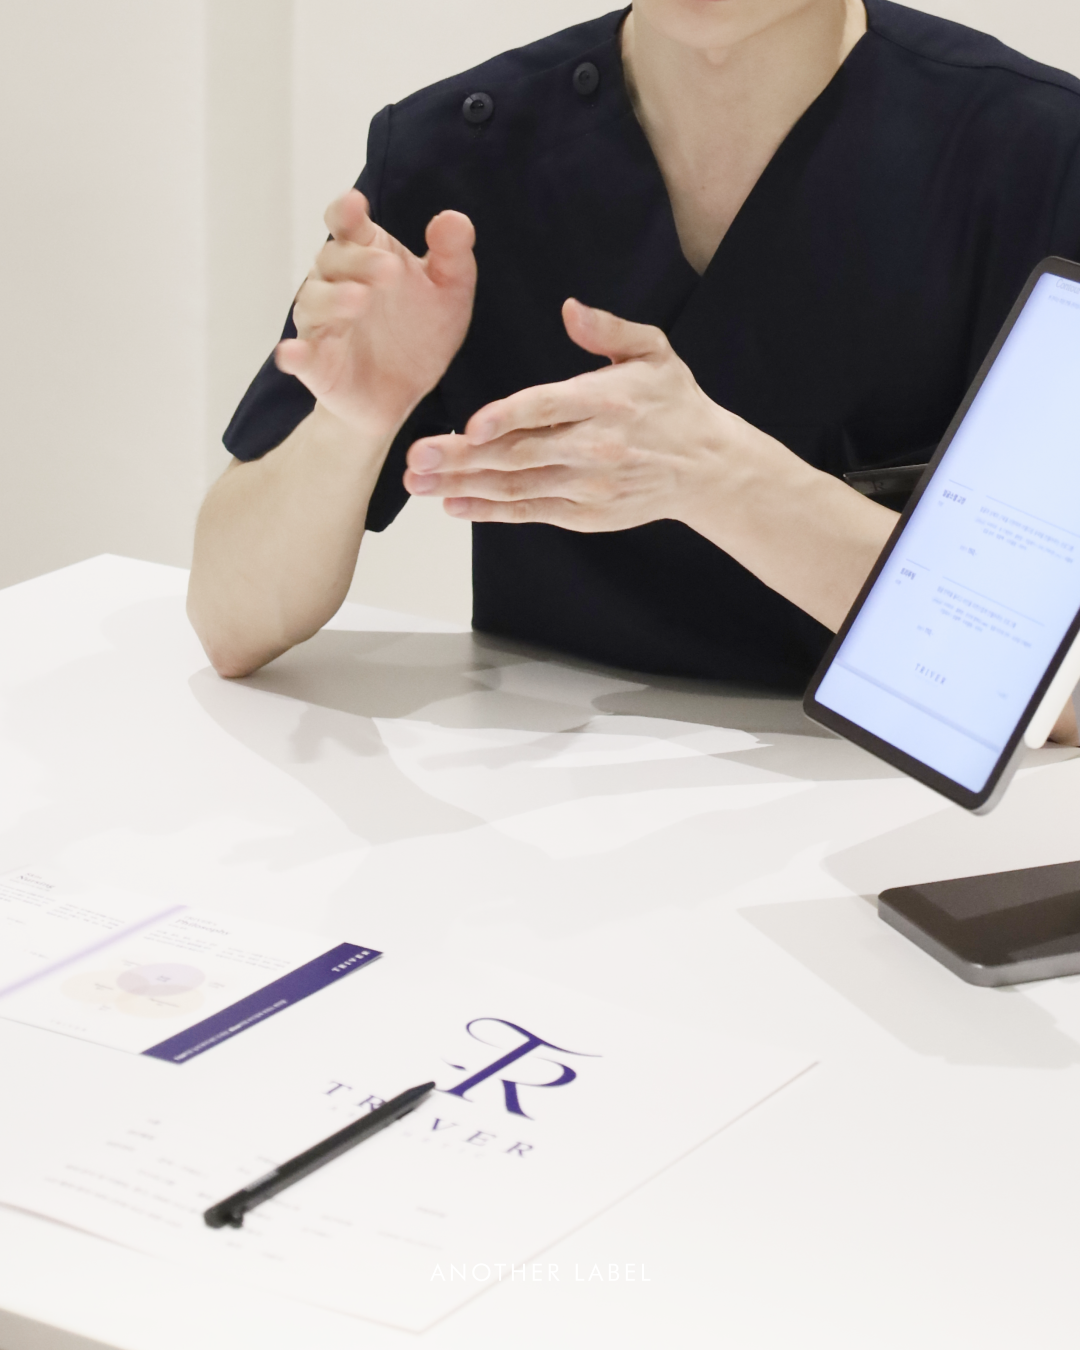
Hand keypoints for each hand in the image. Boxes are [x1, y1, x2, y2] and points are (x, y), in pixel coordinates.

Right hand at [277, 190, 476, 436]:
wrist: (408, 394)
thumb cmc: (422, 331)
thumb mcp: (450, 292)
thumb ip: (452, 254)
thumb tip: (453, 219)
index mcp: (365, 254)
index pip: (347, 224)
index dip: (346, 212)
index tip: (355, 204)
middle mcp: (335, 282)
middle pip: (333, 259)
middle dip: (358, 261)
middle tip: (389, 270)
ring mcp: (322, 323)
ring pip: (314, 302)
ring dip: (332, 299)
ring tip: (359, 300)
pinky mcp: (316, 365)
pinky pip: (299, 356)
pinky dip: (293, 354)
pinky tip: (292, 353)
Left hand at [403, 298, 732, 529]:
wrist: (706, 467)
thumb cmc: (673, 403)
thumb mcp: (654, 351)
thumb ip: (609, 329)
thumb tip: (569, 308)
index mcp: (607, 401)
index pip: (548, 409)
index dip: (507, 418)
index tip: (469, 425)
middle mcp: (596, 447)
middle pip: (519, 454)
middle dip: (462, 458)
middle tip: (416, 456)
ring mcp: (589, 486)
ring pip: (517, 488)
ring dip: (464, 486)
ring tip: (420, 481)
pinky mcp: (586, 515)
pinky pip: (530, 514)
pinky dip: (490, 512)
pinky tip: (454, 505)